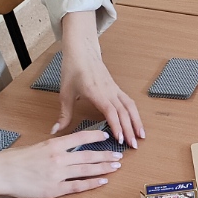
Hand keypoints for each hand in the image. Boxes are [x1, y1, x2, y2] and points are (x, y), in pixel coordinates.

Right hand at [0, 132, 122, 197]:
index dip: (95, 136)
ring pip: (87, 171)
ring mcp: (58, 175)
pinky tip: (102, 182)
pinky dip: (92, 184)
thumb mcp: (36, 147)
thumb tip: (65, 147)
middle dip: (106, 155)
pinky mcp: (54, 189)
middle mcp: (58, 158)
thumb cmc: (14, 160)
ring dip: (104, 168)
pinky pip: (77, 187)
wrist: (1, 173)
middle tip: (119, 155)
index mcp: (53, 145)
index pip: (80, 138)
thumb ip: (53, 148)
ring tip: (116, 167)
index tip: (106, 136)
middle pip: (88, 156)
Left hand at [56, 14, 143, 146]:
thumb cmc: (73, 70)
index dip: (116, 126)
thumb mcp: (65, 93)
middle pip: (123, 112)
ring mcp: (114, 89)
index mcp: (96, 92)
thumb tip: (55, 130)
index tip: (120, 139)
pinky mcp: (116, 88)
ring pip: (130, 106)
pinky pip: (129, 101)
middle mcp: (108, 91)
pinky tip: (137, 123)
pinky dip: (135, 113)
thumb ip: (63, 114)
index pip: (111, 111)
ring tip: (141, 136)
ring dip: (137, 121)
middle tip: (134, 146)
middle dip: (130, 129)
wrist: (82, 52)